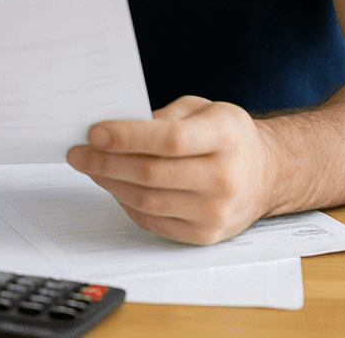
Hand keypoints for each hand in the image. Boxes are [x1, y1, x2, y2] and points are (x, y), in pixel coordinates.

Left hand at [66, 95, 277, 244]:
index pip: (169, 140)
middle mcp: (224, 177)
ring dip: (110, 183)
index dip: (127, 137)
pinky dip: (126, 203)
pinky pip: (152, 221)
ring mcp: (216, 212)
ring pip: (147, 200)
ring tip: (90, 167)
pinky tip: (114, 186)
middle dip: (106, 162)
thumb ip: (164, 116)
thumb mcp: (203, 109)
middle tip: (78, 152)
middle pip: (151, 173)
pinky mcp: (205, 235)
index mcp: (226, 136)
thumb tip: (115, 130)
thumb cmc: (228, 137)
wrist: (266, 175)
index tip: (94, 132)